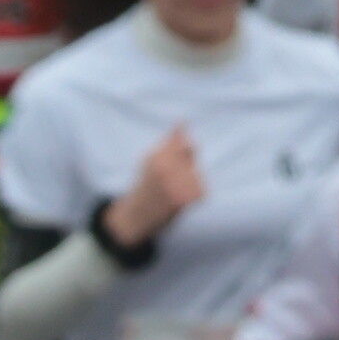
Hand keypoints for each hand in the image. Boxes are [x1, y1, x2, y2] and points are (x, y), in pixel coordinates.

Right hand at [105, 133, 207, 247]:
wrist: (136, 218)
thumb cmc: (147, 183)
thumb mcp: (152, 159)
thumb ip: (170, 142)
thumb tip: (183, 121)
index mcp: (156, 157)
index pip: (184, 141)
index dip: (182, 149)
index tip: (174, 159)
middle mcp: (165, 170)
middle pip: (192, 152)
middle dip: (187, 162)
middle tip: (174, 177)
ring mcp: (174, 186)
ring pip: (197, 172)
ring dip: (192, 179)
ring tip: (176, 189)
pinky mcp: (183, 201)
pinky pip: (202, 190)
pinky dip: (196, 194)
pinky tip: (182, 200)